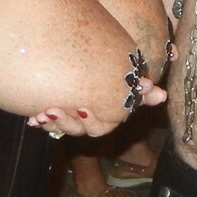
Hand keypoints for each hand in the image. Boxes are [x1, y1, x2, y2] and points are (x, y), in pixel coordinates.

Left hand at [25, 76, 167, 135]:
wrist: (83, 65)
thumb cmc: (112, 75)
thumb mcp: (126, 80)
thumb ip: (141, 89)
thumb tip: (163, 95)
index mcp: (105, 116)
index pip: (100, 126)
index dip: (91, 120)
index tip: (82, 108)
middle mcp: (88, 121)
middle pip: (78, 130)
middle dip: (66, 122)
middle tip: (55, 108)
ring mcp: (70, 118)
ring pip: (61, 129)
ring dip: (52, 122)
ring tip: (43, 111)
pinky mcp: (55, 114)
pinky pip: (47, 124)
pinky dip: (40, 121)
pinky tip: (33, 117)